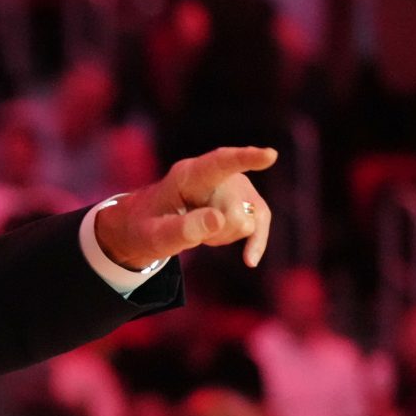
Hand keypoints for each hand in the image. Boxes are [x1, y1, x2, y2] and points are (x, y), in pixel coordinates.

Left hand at [94, 146, 277, 270]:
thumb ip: (181, 230)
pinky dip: (255, 241)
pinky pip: (260, 221)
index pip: (219, 164)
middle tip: (187, 230)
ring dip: (227, 235)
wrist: (146, 227)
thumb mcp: (154, 236)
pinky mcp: (243, 199)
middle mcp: (214, 174)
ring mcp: (232, 185)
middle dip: (218, 231)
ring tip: (200, 231)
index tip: (270, 155)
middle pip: (236, 208)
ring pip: (249, 217)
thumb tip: (219, 219)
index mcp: (187, 175)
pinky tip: (249, 260)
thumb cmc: (145, 229)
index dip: (244, 159)